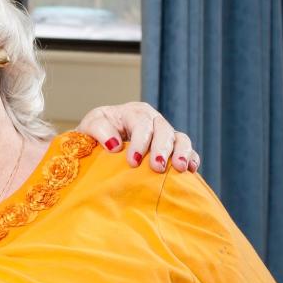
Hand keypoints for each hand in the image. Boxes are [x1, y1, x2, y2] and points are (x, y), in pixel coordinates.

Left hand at [77, 102, 199, 172]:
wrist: (98, 144)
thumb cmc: (94, 134)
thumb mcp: (90, 126)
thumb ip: (99, 130)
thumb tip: (115, 145)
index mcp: (133, 112)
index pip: (142, 124)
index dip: (140, 142)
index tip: (133, 161)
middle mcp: (153, 121)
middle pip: (164, 130)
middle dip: (162, 149)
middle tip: (157, 167)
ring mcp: (165, 135)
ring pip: (180, 139)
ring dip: (182, 153)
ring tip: (180, 168)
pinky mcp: (172, 149)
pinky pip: (188, 151)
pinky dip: (192, 158)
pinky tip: (191, 170)